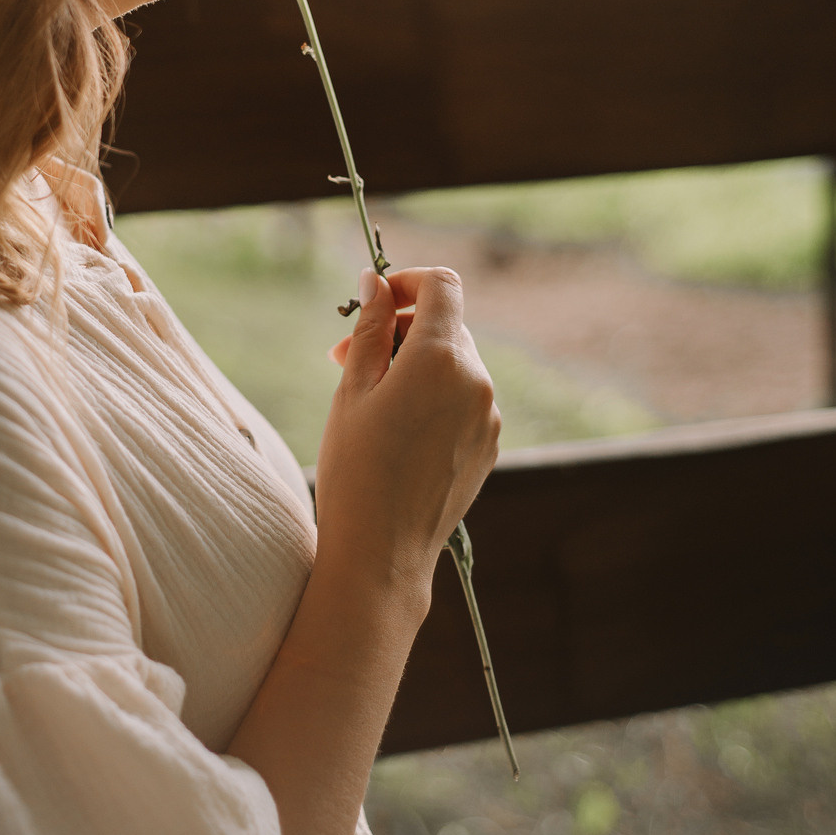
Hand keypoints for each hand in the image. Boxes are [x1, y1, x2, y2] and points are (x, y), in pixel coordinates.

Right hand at [315, 267, 500, 597]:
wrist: (383, 553)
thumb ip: (372, 327)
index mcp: (441, 359)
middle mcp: (476, 381)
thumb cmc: (356, 469)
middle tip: (346, 359)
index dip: (409, 281)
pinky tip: (396, 429)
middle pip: (445, 327)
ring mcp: (489, 416)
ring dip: (414, 366)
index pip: (443, 286)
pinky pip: (463, 400)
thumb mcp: (353, 389)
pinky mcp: (489, 444)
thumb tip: (377, 281)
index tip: (377, 300)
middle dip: (399, 331)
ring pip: (454, 364)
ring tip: (367, 400)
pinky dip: (434, 397)